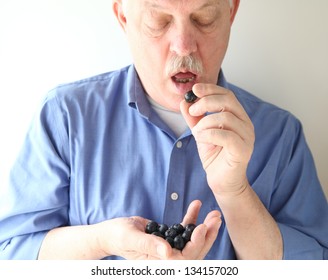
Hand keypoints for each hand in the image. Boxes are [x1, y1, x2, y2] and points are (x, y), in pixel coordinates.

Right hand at [95, 200, 220, 258]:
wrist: (112, 232)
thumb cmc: (117, 236)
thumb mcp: (130, 239)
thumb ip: (148, 245)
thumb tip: (167, 252)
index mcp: (160, 264)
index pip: (184, 258)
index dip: (196, 244)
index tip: (202, 227)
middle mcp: (168, 259)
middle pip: (194, 250)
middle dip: (207, 235)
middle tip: (216, 218)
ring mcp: (170, 248)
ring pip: (193, 240)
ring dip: (204, 227)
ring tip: (213, 213)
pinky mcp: (169, 238)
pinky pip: (184, 229)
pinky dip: (191, 218)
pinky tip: (196, 205)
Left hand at [180, 83, 254, 196]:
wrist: (221, 181)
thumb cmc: (214, 156)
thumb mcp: (200, 133)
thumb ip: (194, 118)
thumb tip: (184, 102)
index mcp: (237, 117)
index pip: (227, 95)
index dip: (211, 89)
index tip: (194, 90)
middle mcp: (245, 124)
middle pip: (228, 101)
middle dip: (206, 102)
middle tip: (192, 111)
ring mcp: (247, 137)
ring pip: (226, 118)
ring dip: (205, 122)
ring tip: (197, 132)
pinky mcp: (243, 151)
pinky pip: (227, 136)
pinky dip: (210, 134)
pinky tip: (201, 140)